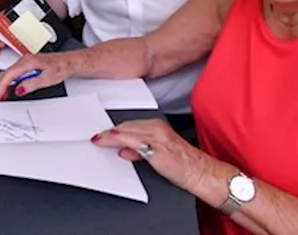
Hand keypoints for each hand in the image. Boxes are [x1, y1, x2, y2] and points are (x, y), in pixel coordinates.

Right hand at [0, 51, 72, 102]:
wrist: (69, 62)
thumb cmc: (61, 68)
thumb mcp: (47, 79)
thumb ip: (32, 84)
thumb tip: (19, 89)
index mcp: (28, 62)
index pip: (9, 75)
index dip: (1, 87)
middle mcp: (24, 60)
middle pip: (6, 74)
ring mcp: (25, 62)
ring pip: (8, 74)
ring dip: (2, 85)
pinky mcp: (27, 65)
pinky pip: (13, 73)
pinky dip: (8, 82)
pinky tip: (7, 89)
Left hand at [90, 119, 209, 191]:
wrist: (199, 172)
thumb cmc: (182, 165)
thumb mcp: (157, 154)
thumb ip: (139, 150)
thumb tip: (123, 151)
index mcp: (158, 126)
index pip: (131, 125)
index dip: (115, 130)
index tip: (103, 134)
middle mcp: (157, 128)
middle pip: (127, 126)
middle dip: (111, 132)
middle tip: (97, 138)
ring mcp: (156, 136)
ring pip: (127, 131)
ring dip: (110, 135)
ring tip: (98, 139)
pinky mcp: (156, 147)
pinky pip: (132, 140)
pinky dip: (118, 140)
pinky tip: (108, 141)